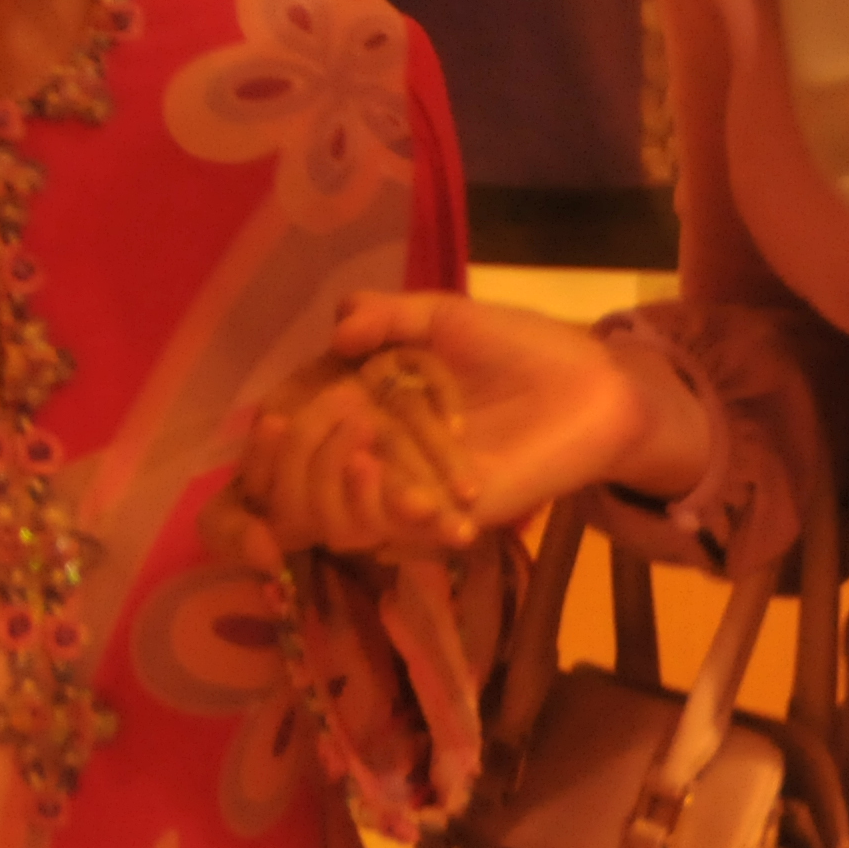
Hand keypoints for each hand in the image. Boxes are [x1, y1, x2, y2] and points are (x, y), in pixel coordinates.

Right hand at [236, 293, 707, 554]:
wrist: (586, 383)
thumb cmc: (516, 345)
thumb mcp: (446, 316)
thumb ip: (388, 314)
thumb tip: (337, 325)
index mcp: (355, 402)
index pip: (283, 436)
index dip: (262, 446)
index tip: (268, 427)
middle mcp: (367, 454)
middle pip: (290, 490)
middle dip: (288, 467)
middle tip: (310, 432)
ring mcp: (400, 491)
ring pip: (329, 519)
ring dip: (331, 492)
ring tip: (360, 452)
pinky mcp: (438, 520)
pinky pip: (390, 533)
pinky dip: (382, 510)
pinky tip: (392, 480)